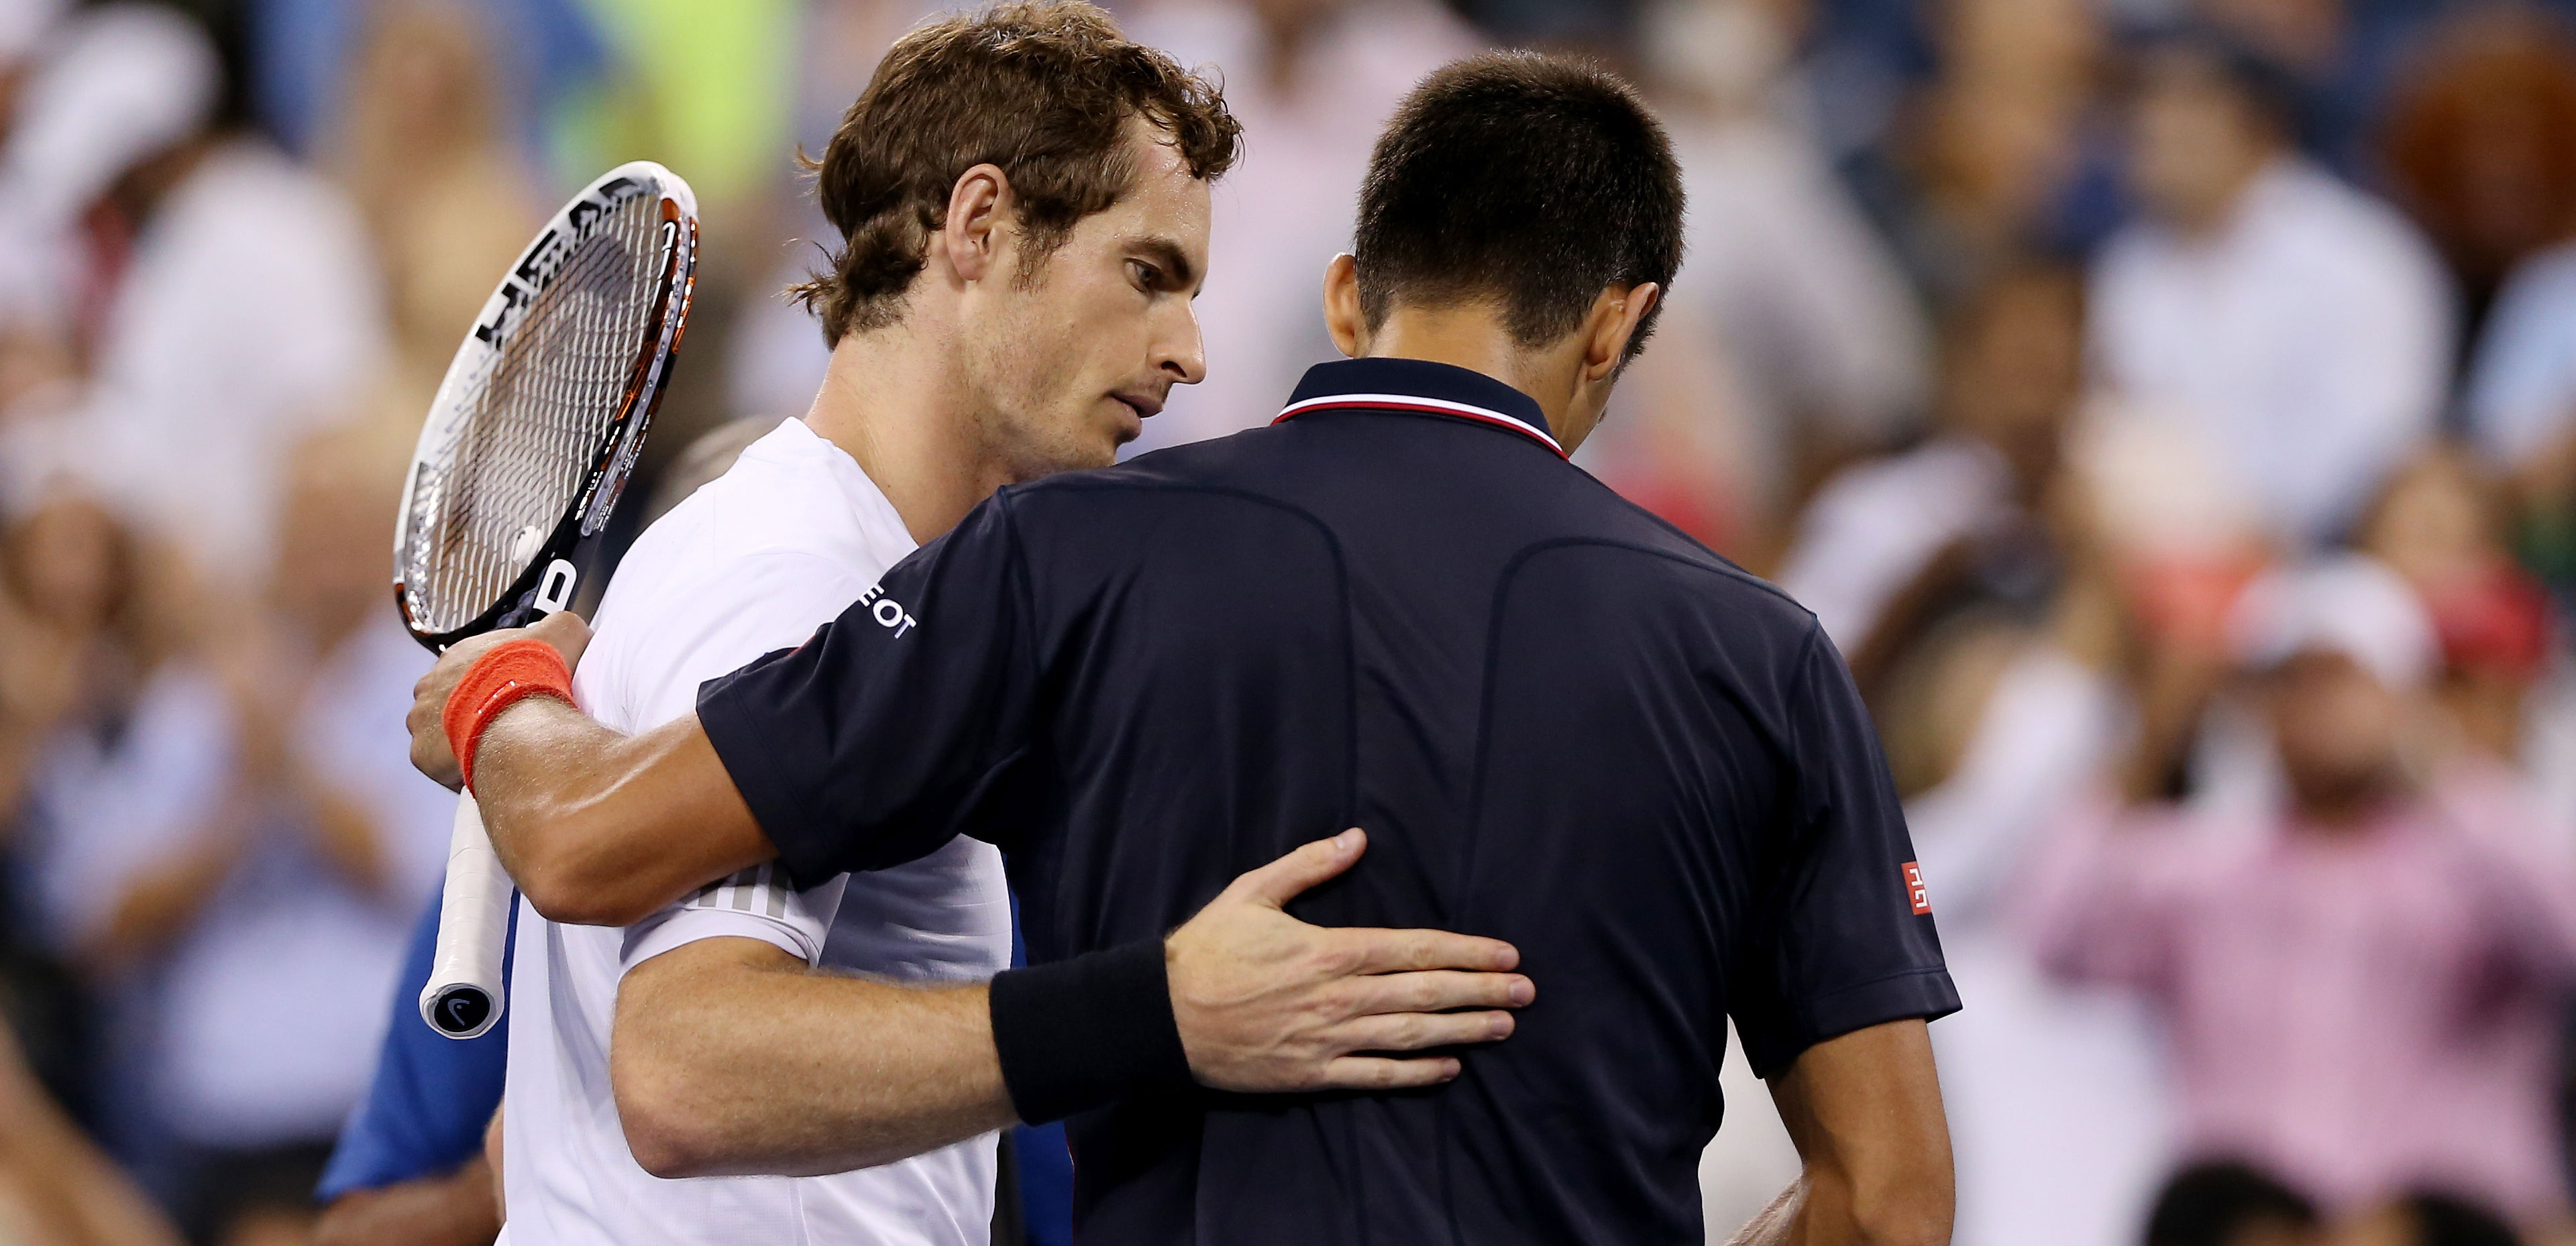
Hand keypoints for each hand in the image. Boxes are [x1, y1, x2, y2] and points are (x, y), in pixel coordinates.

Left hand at [407, 611, 592, 790]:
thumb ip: (565, 627)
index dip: (495, 685)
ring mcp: (422, 718)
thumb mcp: (563, 632)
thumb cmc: (533, 674)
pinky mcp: (421, 751)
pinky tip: (483, 769)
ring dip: (461, 739)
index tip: (514, 697)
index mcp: (461, 655)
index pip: (472, 669)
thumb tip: (573, 630)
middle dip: (474, 713)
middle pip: (450, 700)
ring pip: (439, 732)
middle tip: (504, 726)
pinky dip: (457, 769)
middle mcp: (433, 683)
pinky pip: (438, 765)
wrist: (516, 711)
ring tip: (493, 750)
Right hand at [1166, 829, 1533, 1092]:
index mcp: (1332, 950)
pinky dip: (1417, 1075)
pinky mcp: (1312, 1075)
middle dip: (1482, 991)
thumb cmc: (1206, 950)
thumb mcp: (1253, 892)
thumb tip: (1356, 838)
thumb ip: (1309, 864)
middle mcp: (1340, 998)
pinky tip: (1450, 1069)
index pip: (1417, 949)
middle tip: (1527, 993)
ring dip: (1463, 1031)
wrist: (1161, 1017)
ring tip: (1504, 1027)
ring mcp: (1329, 1040)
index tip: (1506, 955)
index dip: (1468, 952)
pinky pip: (1376, 1077)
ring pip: (1412, 1036)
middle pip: (1427, 993)